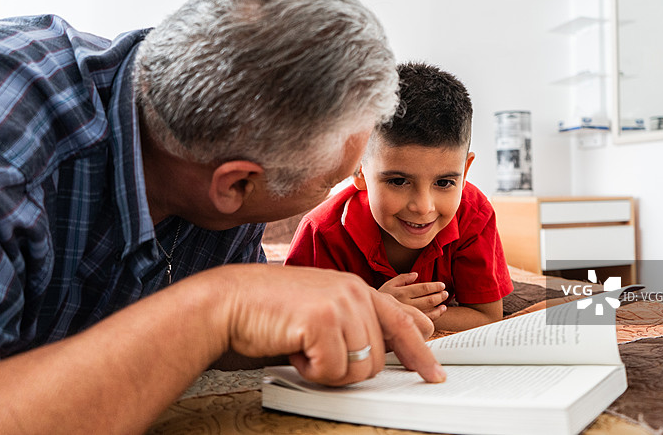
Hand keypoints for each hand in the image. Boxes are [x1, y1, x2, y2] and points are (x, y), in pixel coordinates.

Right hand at [216, 265, 445, 386]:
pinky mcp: (323, 319)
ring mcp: (341, 303)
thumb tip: (380, 349)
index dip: (420, 352)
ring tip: (302, 345)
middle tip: (315, 352)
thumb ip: (352, 323)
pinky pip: (333, 370)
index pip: (401, 322)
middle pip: (378, 359)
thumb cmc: (269, 311)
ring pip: (359, 368)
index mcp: (356, 289)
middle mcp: (354, 292)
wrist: (228, 301)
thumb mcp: (319, 310)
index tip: (433, 374)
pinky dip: (310, 370)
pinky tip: (293, 346)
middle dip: (346, 369)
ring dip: (327, 370)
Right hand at [378, 273, 447, 320]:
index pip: (422, 288)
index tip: (442, 285)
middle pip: (428, 299)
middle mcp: (406, 303)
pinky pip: (425, 320)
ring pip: (428, 311)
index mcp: (402, 292)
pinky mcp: (410, 322)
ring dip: (439, 307)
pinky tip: (440, 310)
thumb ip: (403, 278)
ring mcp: (408, 314)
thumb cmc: (382, 297)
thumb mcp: (389, 284)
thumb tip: (416, 274)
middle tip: (446, 293)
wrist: (373, 314)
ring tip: (445, 302)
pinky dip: (435, 315)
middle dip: (439, 296)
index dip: (434, 286)